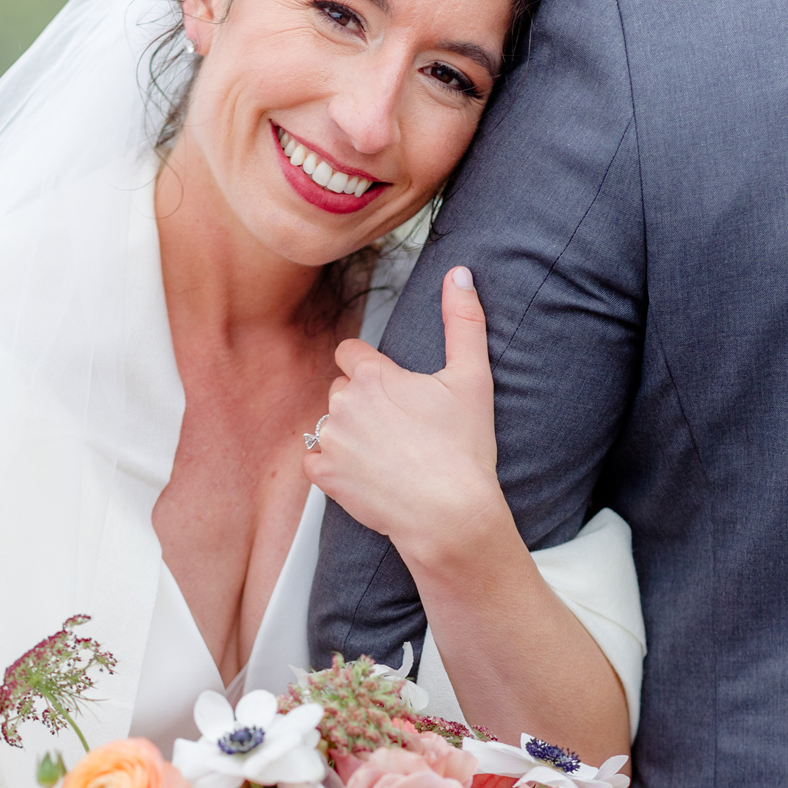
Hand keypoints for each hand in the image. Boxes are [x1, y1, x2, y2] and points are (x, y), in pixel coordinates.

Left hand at [303, 267, 507, 571]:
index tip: (392, 390)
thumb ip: (464, 320)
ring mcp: (330, 440)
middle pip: (340, 389)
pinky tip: (364, 473)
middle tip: (398, 427)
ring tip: (385, 454)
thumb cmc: (463, 449)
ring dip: (347, 434)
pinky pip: (314, 460)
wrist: (449, 513)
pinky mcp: (324, 476)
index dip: (370, 369)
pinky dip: (332, 467)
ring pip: (327, 424)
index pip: (349, 352)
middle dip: (361, 402)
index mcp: (373, 375)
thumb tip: (460, 274)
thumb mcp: (473, 378)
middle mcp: (343, 403)